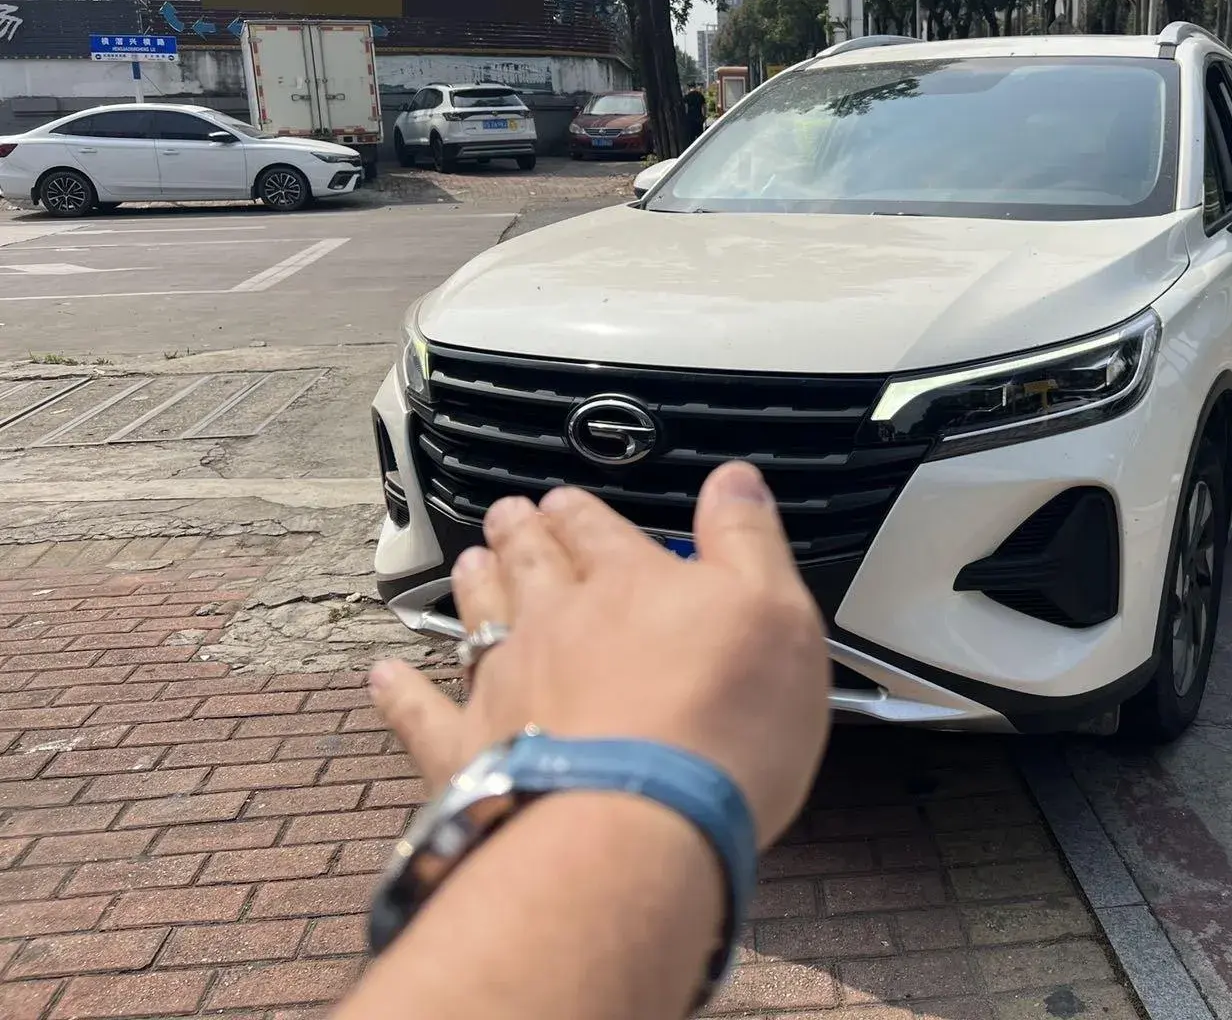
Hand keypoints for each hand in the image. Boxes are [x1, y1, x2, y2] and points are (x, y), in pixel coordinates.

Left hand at [368, 461, 830, 846]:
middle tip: (507, 515)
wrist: (635, 823)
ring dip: (474, 589)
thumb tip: (735, 479)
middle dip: (522, 536)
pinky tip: (384, 676)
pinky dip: (400, 693)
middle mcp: (558, 622)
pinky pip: (420, 712)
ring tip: (468, 565)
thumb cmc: (719, 726)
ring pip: (479, 619)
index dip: (584, 513)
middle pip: (533, 565)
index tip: (568, 500)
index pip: (601, 531)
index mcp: (631, 584)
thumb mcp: (776, 614)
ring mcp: (504, 684)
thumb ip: (747, 539)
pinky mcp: (466, 752)